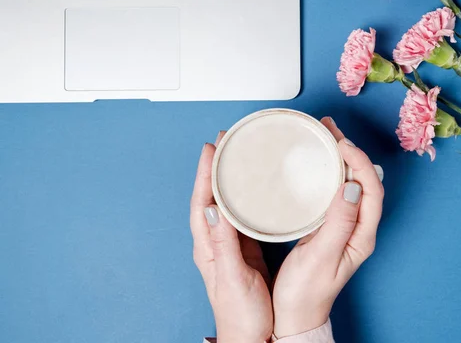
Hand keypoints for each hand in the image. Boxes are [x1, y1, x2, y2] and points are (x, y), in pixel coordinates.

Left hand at [190, 132, 272, 342]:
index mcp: (208, 248)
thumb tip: (214, 208)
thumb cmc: (241, 313)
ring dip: (228, 178)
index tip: (211, 149)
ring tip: (236, 156)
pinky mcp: (243, 248)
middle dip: (214, 168)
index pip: (202, 203)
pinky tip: (253, 187)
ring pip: (225, 202)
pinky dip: (243, 195)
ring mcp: (229, 244)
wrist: (252, 335)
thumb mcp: (233, 277)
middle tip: (223, 142)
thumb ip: (224, 244)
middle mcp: (214, 242)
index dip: (205, 174)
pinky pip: (240, 213)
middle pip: (211, 197)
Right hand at [272, 117, 384, 337]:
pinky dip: (328, 171)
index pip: (372, 190)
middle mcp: (357, 228)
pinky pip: (334, 190)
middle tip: (330, 128)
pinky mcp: (328, 225)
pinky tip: (317, 162)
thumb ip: (337, 222)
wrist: (295, 315)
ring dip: (340, 157)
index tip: (342, 144)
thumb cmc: (306, 293)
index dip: (360, 163)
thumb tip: (350, 186)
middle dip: (351, 151)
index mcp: (361, 236)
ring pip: (349, 182)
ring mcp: (343, 226)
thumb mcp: (320, 257)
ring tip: (324, 135)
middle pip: (364, 181)